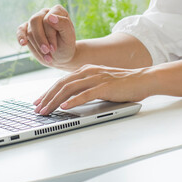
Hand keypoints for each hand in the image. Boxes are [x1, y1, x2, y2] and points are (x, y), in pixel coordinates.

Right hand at [16, 5, 75, 67]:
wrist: (61, 56)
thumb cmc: (66, 45)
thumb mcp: (69, 37)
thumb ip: (63, 24)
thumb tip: (50, 17)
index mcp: (57, 11)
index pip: (47, 19)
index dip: (49, 34)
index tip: (53, 48)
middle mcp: (45, 13)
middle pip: (35, 21)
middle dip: (40, 38)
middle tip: (46, 51)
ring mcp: (35, 21)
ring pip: (29, 30)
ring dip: (36, 45)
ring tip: (46, 57)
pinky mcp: (27, 29)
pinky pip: (20, 30)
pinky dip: (20, 36)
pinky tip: (23, 43)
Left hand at [33, 64, 153, 114]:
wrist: (143, 79)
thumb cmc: (123, 84)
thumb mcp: (100, 83)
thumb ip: (86, 87)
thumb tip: (70, 99)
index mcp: (85, 70)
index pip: (61, 81)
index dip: (48, 92)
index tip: (38, 102)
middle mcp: (88, 72)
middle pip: (61, 84)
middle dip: (47, 97)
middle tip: (37, 109)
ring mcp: (96, 78)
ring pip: (69, 89)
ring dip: (55, 101)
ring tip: (47, 110)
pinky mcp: (105, 87)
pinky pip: (86, 94)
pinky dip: (73, 101)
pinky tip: (65, 107)